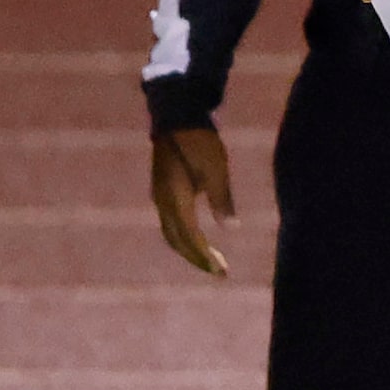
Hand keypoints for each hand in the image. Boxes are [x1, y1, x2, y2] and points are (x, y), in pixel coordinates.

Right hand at [150, 127, 236, 275]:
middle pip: (177, 241)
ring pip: (172, 233)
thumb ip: (222, 199)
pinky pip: (171, 223)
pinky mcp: (162, 191)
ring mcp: (159, 196)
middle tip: (219, 273)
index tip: (221, 271)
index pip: (189, 237)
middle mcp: (162, 201)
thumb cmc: (199, 141)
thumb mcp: (217, 169)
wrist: (176, 116)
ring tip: (211, 262)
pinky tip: (199, 241)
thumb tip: (230, 228)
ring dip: (190, 250)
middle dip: (197, 259)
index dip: (204, 257)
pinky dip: (185, 237)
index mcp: (175, 198)